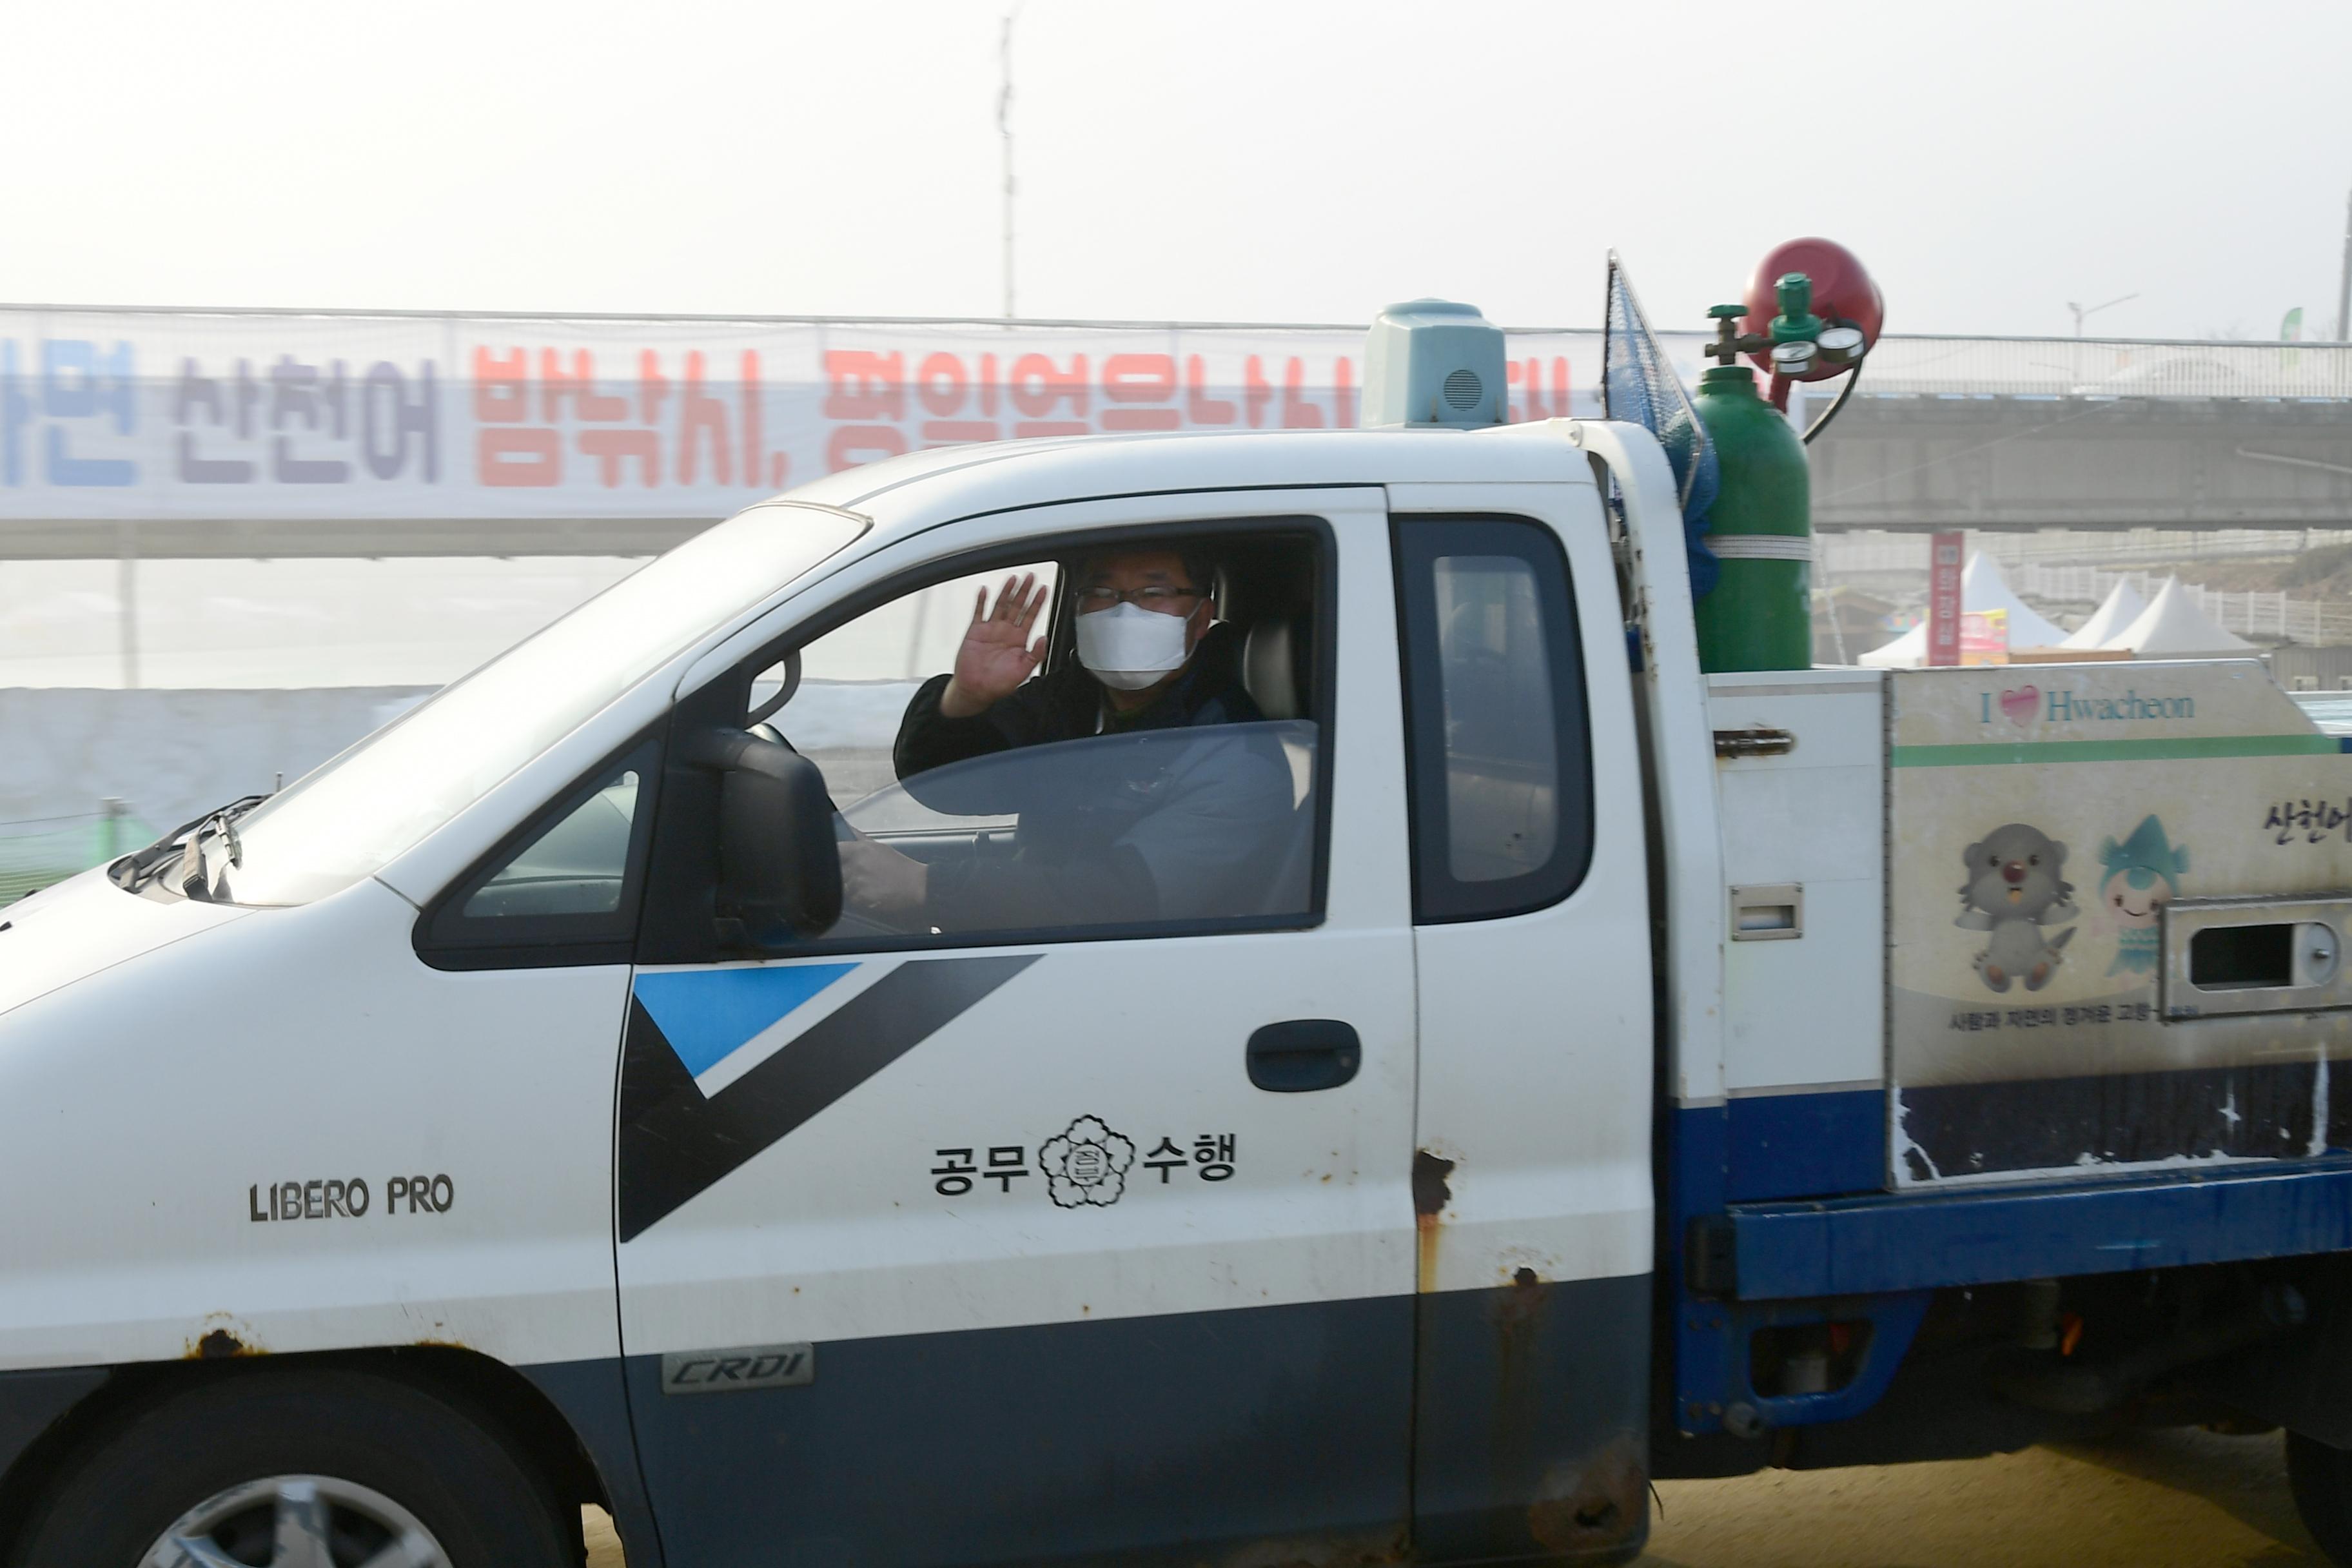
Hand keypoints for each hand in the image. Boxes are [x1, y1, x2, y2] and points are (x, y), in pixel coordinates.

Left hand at [839, 837, 928, 914]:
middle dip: (841, 874)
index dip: (832, 856)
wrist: (916, 885)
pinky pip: (850, 900)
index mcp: (859, 849)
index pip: (834, 851)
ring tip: (865, 887)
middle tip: (855, 876)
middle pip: (834, 871)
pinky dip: (857, 899)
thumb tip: (846, 827)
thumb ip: (858, 838)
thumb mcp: (878, 847)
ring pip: (841, 887)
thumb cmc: (898, 865)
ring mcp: (857, 882)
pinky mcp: (861, 898)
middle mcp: (855, 864)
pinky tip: (870, 895)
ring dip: (849, 888)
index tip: (837, 860)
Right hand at [939, 572, 1048, 718]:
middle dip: (1024, 591)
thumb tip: (1044, 638)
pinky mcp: (975, 631)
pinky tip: (984, 590)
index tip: (1043, 589)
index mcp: (1019, 639)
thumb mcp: (1024, 671)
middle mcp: (1006, 631)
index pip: (1031, 616)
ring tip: (1013, 579)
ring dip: (1006, 592)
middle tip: (1030, 577)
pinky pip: (979, 613)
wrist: (976, 690)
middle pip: (1017, 606)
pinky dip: (981, 601)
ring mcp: (991, 629)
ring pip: (1000, 605)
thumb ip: (1036, 654)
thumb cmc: (999, 683)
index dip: (1037, 602)